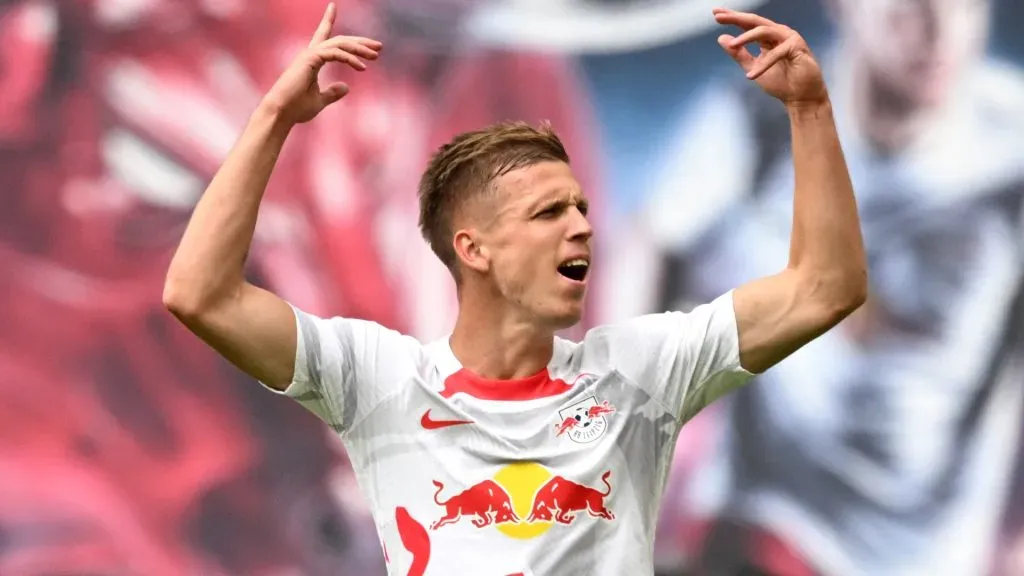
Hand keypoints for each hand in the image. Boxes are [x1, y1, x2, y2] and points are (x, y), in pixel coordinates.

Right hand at [261, 3, 381, 124]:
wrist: (281, 113)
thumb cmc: (296, 109)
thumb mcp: (319, 101)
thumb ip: (332, 93)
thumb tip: (346, 87)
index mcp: (312, 60)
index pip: (323, 36)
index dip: (328, 20)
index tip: (333, 6)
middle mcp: (310, 54)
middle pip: (339, 40)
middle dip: (359, 41)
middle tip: (379, 46)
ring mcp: (309, 55)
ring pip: (339, 44)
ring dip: (359, 48)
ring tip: (376, 55)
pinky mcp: (310, 60)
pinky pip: (334, 53)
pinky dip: (349, 58)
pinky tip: (362, 67)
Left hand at [713, 8, 826, 107]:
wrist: (800, 97)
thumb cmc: (781, 82)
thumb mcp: (752, 67)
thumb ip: (739, 54)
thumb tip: (722, 38)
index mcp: (768, 37)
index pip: (748, 24)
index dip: (733, 18)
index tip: (715, 14)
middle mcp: (778, 33)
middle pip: (755, 21)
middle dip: (736, 18)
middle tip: (719, 16)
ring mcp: (788, 38)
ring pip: (765, 31)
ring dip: (747, 37)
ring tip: (733, 45)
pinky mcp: (796, 47)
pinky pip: (776, 53)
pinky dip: (763, 64)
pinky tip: (751, 75)